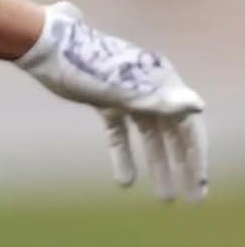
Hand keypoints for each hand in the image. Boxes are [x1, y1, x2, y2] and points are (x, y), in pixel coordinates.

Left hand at [17, 1, 207, 201]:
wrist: (47, 47)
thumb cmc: (86, 64)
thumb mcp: (122, 88)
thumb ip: (159, 100)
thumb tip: (197, 106)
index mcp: (161, 82)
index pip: (188, 125)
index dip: (196, 156)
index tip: (199, 185)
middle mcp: (150, 88)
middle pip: (173, 134)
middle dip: (183, 167)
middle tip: (190, 200)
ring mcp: (127, 94)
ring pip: (148, 137)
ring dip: (157, 166)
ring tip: (165, 198)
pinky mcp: (104, 101)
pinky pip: (119, 133)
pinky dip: (123, 155)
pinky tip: (125, 182)